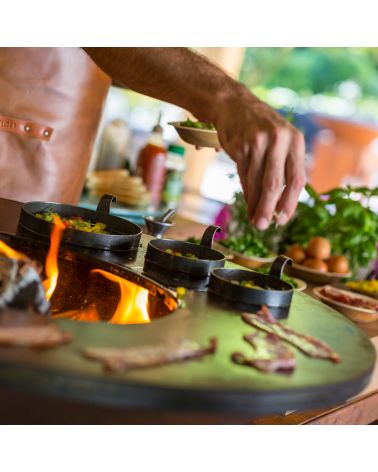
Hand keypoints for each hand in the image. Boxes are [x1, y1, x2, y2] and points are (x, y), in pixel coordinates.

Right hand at [211, 89, 305, 230]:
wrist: (232, 104)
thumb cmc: (259, 128)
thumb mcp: (279, 141)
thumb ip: (283, 167)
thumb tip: (280, 203)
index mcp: (295, 141)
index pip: (297, 179)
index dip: (291, 203)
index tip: (283, 220)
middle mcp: (280, 140)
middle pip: (276, 183)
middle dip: (270, 208)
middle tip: (264, 226)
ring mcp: (259, 142)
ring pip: (258, 182)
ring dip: (255, 205)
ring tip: (255, 220)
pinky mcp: (241, 145)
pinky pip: (244, 175)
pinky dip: (246, 193)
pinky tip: (247, 203)